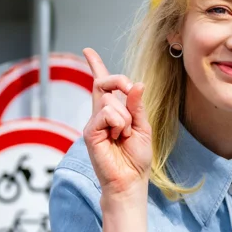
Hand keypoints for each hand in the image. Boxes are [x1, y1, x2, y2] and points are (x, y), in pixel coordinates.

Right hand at [81, 48, 152, 196]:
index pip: (102, 85)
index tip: (88, 51)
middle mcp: (101, 114)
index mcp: (114, 112)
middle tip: (130, 101)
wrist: (131, 180)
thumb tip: (136, 84)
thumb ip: (137, 106)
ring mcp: (94, 122)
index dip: (96, 66)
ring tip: (124, 136)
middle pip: (106, 83)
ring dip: (125, 117)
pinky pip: (106, 113)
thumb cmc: (136, 158)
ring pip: (110, 100)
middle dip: (120, 82)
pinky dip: (119, 123)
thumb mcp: (143, 127)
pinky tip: (118, 137)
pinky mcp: (90, 132)